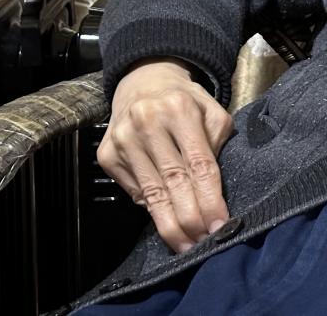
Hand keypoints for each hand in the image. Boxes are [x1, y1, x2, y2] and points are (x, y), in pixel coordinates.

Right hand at [97, 57, 234, 251]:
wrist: (143, 82)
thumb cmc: (183, 101)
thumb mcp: (211, 109)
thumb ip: (218, 142)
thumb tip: (214, 190)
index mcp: (179, 107)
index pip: (198, 163)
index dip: (210, 198)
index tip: (220, 224)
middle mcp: (147, 122)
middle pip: (173, 182)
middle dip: (191, 218)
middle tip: (204, 242)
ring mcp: (123, 139)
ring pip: (151, 194)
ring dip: (170, 224)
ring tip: (186, 244)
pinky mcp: (107, 154)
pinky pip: (133, 192)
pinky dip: (151, 209)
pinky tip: (165, 220)